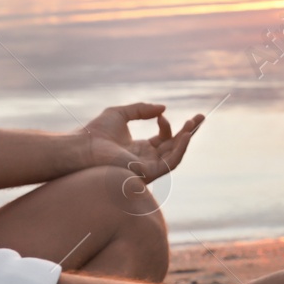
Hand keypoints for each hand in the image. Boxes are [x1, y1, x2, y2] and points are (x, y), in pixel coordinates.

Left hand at [77, 103, 203, 182]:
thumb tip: (163, 109)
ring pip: (175, 155)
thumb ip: (142, 110)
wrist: (83, 147)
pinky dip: (180, 149)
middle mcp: (146, 161)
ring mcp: (148, 169)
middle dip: (189, 132)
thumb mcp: (121, 114)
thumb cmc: (95, 133)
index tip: (161, 114)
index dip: (168, 126)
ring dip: (187, 139)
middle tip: (201, 116)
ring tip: (194, 122)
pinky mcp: (147, 174)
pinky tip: (184, 135)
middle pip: (174, 147)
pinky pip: (171, 163)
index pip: (163, 140)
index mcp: (139, 150)